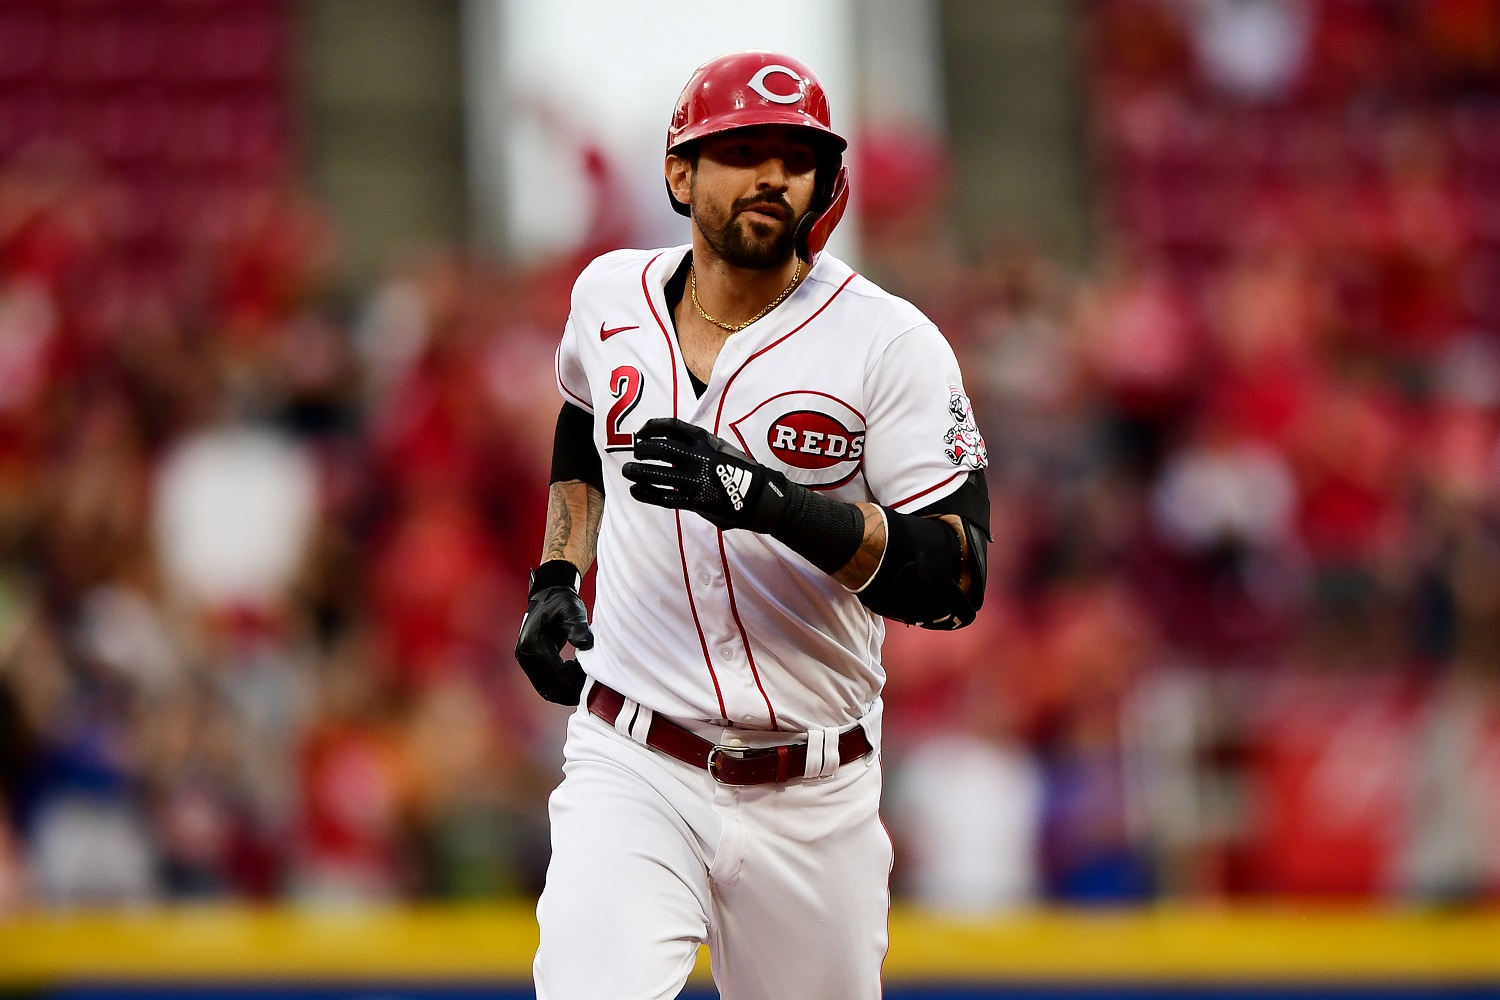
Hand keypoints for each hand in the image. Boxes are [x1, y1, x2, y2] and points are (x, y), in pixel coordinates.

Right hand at [514, 562, 591, 704]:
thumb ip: (578, 627)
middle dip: (572, 688)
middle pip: (549, 685)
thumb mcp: (572, 611)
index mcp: (533, 643)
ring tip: (586, 686)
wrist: (549, 595)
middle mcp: (524, 655)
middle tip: (592, 685)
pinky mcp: (531, 663)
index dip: (575, 678)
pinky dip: (561, 688)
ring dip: (566, 692)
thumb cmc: (562, 602)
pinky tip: (577, 682)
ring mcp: (526, 661)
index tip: (592, 676)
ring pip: (546, 689)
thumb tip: (586, 644)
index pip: (555, 673)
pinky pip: (545, 684)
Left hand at [622, 417, 790, 531]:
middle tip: (636, 454)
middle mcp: (697, 456)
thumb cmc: (737, 469)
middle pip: (658, 448)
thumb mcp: (719, 446)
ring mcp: (694, 479)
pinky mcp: (694, 500)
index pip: (671, 426)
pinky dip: (645, 493)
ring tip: (628, 471)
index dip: (651, 427)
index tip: (641, 433)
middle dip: (642, 450)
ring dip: (637, 471)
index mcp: (704, 439)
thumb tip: (667, 443)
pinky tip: (636, 490)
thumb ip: (696, 444)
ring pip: (656, 473)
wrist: (757, 494)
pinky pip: (663, 496)